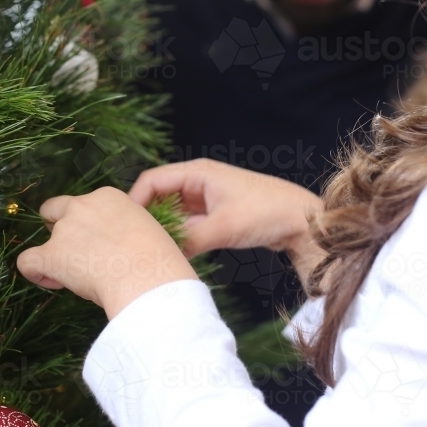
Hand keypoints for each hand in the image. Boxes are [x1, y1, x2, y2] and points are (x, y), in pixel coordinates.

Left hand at [16, 187, 198, 319]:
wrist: (148, 275)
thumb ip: (124, 229)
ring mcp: (64, 229)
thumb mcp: (145, 229)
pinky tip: (51, 282)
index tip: (101, 244)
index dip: (89, 225)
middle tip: (78, 252)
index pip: (87, 205)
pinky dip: (35, 272)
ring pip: (45, 239)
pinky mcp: (51, 255)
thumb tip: (117, 246)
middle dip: (60, 227)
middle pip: (57, 210)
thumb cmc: (157, 259)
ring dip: (57, 256)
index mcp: (108, 197)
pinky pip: (28, 261)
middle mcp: (82, 206)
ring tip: (76, 278)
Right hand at [129, 159, 326, 285]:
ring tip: (149, 250)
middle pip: (158, 196)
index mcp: (198, 172)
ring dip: (163, 228)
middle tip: (132, 242)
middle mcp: (198, 181)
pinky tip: (172, 252)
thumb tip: (163, 255)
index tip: (124, 227)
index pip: (151, 180)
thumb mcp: (224, 227)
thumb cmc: (267, 212)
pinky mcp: (214, 214)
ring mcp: (206, 198)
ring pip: (172, 212)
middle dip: (146, 217)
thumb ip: (190, 239)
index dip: (134, 201)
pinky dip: (178, 235)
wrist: (303, 220)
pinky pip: (186, 223)